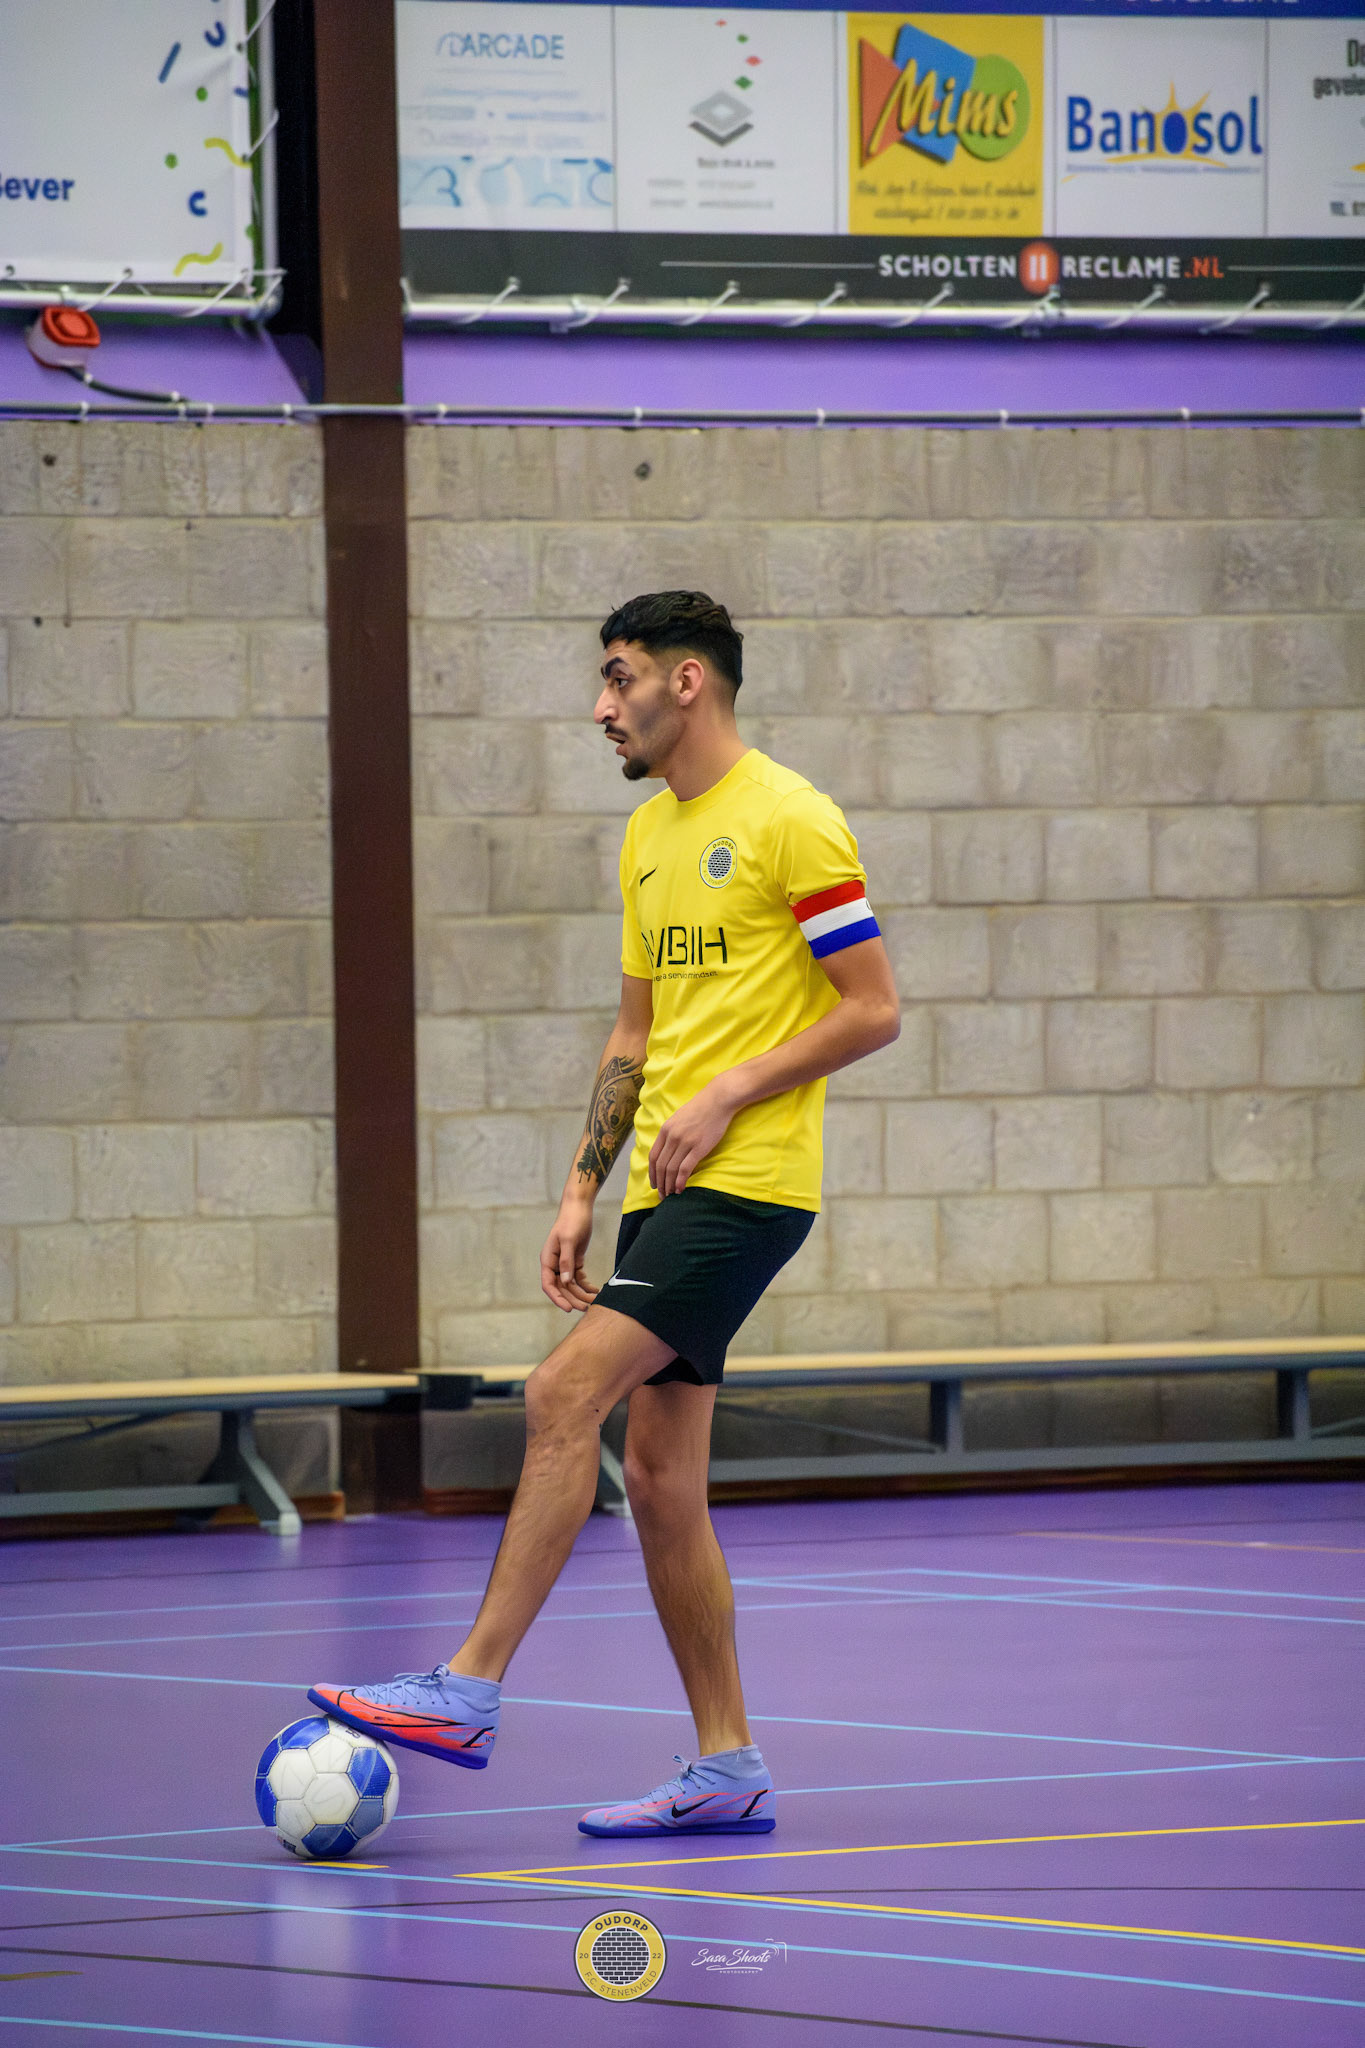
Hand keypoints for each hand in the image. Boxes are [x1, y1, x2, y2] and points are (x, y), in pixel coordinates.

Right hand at [540, 1196, 597, 1311]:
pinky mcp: (575, 1261)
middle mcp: (554, 1264)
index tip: (568, 1308)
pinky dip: (586, 1286)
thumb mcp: (569, 1239)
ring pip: (571, 1285)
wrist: (580, 1207)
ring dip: (581, 1294)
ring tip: (595, 1301)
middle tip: (587, 1308)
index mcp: (548, 1259)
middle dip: (573, 1299)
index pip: (549, 1284)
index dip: (557, 1298)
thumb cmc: (572, 1220)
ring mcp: (564, 1263)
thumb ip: (566, 1260)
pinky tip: (595, 1291)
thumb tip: (566, 1281)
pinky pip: (578, 1278)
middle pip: (561, 1288)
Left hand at [648, 1078, 739, 1197]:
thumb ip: (671, 1132)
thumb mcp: (679, 1117)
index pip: (653, 1156)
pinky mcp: (699, 1147)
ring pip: (671, 1169)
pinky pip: (685, 1169)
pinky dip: (681, 1181)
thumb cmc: (701, 1108)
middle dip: (660, 1183)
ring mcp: (685, 1142)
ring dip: (669, 1185)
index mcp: (666, 1130)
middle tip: (661, 1195)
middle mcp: (672, 1137)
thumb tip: (668, 1150)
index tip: (654, 1183)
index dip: (652, 1173)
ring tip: (670, 1195)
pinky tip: (680, 1189)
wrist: (718, 1100)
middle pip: (661, 1166)